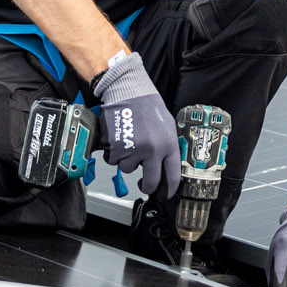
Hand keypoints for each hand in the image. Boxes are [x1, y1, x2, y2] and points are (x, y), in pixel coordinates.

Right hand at [90, 52, 178, 197]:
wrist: (129, 91)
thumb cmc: (148, 107)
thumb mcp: (167, 127)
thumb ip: (167, 147)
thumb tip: (166, 168)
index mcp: (169, 145)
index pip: (172, 176)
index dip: (168, 190)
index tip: (164, 194)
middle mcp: (153, 150)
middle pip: (150, 181)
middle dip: (146, 186)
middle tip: (143, 185)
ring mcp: (134, 149)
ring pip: (128, 169)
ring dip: (127, 161)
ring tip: (129, 142)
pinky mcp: (117, 147)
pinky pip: (113, 160)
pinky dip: (114, 153)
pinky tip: (119, 139)